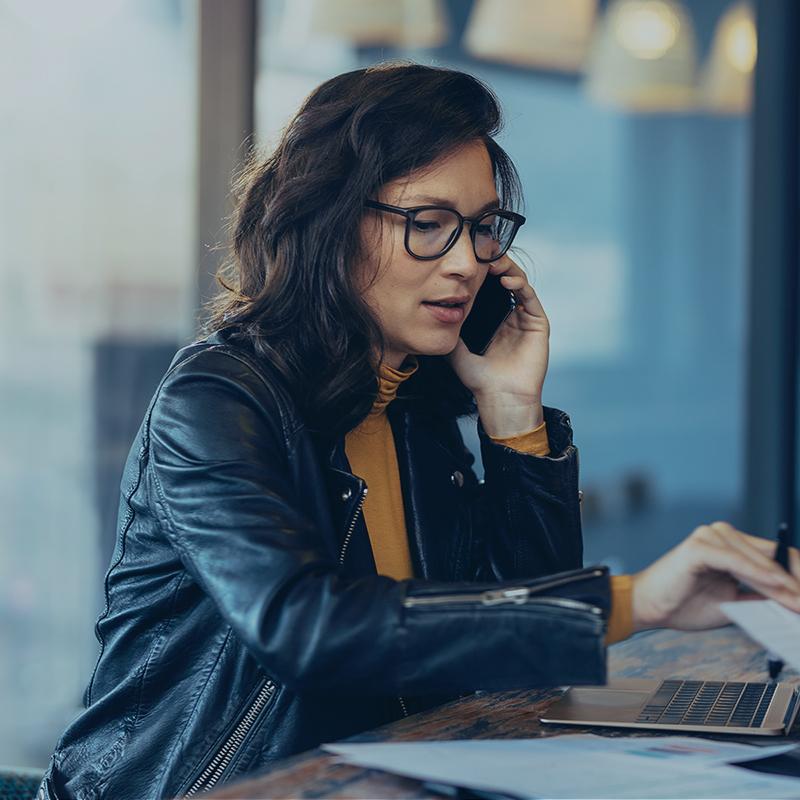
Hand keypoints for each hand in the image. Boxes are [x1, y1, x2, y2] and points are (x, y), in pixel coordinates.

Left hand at [447, 256, 549, 437]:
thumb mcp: (456, 349)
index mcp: (494, 320)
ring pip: (519, 284)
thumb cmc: (479, 380)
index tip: (468, 259)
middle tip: (482, 251)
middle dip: (495, 264)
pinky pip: (530, 298)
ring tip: (493, 261)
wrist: (500, 399)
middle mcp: (511, 316)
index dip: (481, 273)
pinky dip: (520, 285)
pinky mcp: (539, 324)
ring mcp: (526, 319)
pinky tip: (506, 279)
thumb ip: (449, 329)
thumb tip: (432, 310)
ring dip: (507, 269)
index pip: (489, 288)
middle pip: (505, 280)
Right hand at [631, 522, 799, 632]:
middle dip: (796, 581)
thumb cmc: (681, 603)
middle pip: (771, 555)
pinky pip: (736, 561)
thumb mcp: (732, 603)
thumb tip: (792, 602)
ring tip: (799, 602)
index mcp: (729, 544)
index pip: (774, 555)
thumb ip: (759, 597)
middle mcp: (720, 534)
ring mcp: (709, 536)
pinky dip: (759, 575)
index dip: (797, 575)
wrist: (647, 607)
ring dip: (782, 583)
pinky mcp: (699, 546)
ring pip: (757, 560)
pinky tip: (779, 587)